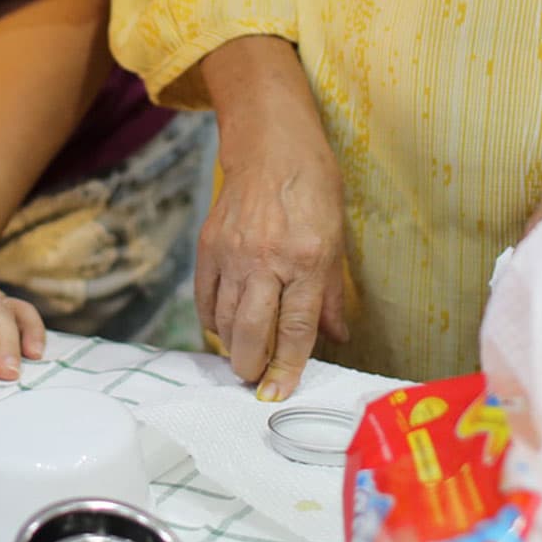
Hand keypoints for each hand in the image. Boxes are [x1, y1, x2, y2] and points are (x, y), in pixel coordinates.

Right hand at [200, 90, 350, 401]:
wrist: (271, 146)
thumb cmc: (313, 189)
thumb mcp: (336, 240)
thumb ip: (330, 294)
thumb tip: (335, 337)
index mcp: (306, 260)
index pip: (296, 330)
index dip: (287, 369)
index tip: (278, 395)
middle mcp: (266, 260)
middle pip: (252, 334)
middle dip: (253, 368)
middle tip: (258, 378)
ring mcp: (232, 253)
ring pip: (225, 322)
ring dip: (233, 348)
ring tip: (245, 356)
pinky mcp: (208, 246)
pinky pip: (205, 299)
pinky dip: (213, 321)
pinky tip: (225, 326)